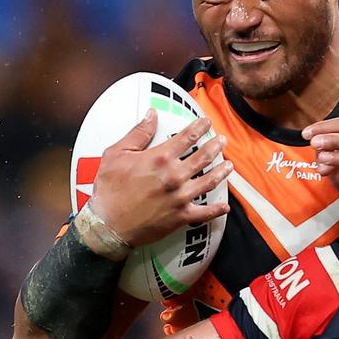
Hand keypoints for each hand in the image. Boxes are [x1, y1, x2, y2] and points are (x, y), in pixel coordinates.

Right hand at [88, 110, 232, 246]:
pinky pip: (205, 213)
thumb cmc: (109, 189)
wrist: (109, 225)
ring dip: (222, 172)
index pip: (187, 137)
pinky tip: (225, 206)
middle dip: (215, 146)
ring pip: (209, 181)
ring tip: (229, 165)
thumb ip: (138, 133)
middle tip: (222, 140)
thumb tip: (152, 114)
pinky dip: (217, 210)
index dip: (200, 127)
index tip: (207, 122)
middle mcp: (175, 175)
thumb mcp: (116, 154)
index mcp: (160, 158)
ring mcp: (181, 197)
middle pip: (203, 157)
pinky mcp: (181, 216)